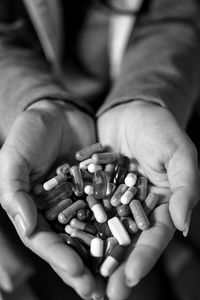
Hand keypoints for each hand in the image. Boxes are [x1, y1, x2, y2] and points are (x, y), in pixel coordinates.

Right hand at [0, 100, 101, 298]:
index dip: (58, 257)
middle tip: (99, 292)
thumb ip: (13, 190)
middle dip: (83, 268)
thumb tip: (25, 226)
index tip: (76, 270)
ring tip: (118, 278)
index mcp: (35, 210)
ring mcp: (81, 202)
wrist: (59, 112)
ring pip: (93, 233)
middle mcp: (59, 211)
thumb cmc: (30, 133)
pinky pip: (111, 209)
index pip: (44, 240)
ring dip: (104, 256)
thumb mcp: (14, 158)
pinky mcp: (101, 190)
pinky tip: (131, 241)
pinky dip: (119, 226)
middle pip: (70, 245)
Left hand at [97, 100, 198, 299]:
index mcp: (163, 204)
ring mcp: (113, 200)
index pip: (155, 237)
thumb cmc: (160, 128)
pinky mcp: (93, 189)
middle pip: (128, 242)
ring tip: (83, 280)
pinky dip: (77, 227)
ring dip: (95, 256)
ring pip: (104, 232)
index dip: (144, 258)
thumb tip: (183, 225)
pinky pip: (85, 210)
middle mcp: (137, 208)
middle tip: (104, 294)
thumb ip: (186, 187)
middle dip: (117, 268)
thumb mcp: (180, 152)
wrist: (131, 109)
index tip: (129, 278)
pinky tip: (66, 244)